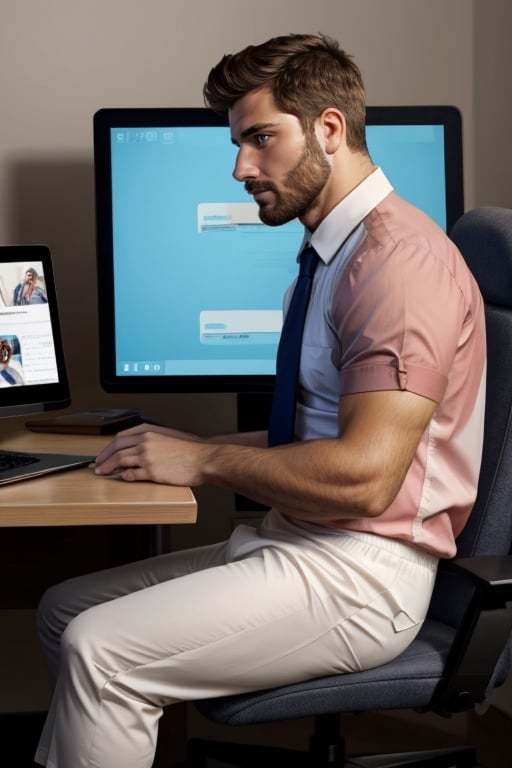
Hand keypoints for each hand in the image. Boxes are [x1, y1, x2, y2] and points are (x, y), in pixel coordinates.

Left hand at [94, 424, 208, 484]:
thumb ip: (151, 438)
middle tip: (98, 464)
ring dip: (109, 468)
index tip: (104, 453)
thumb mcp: (167, 436)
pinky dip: (123, 476)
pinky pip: (131, 474)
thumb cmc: (189, 449)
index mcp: (148, 431)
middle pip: (117, 449)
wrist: (202, 459)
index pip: (121, 438)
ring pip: (120, 461)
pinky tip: (121, 477)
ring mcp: (147, 457)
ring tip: (103, 473)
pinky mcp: (151, 472)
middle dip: (104, 458)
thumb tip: (136, 446)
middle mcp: (145, 442)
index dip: (109, 447)